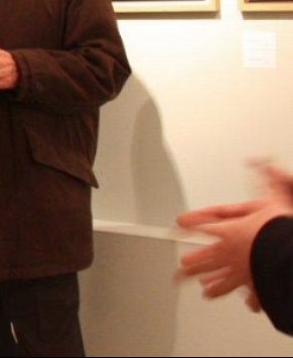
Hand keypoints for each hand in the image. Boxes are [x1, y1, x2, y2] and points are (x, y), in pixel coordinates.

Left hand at [176, 194, 292, 300]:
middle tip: (183, 263)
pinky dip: (223, 291)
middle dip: (193, 260)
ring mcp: (237, 269)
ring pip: (214, 276)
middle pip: (203, 256)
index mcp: (230, 231)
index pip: (203, 224)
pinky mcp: (249, 283)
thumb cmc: (281, 228)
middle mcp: (228, 252)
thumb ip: (268, 184)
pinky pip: (231, 288)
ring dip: (203, 278)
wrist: (290, 254)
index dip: (190, 222)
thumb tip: (263, 165)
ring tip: (194, 282)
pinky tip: (216, 295)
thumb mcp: (273, 202)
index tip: (178, 223)